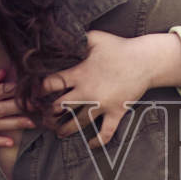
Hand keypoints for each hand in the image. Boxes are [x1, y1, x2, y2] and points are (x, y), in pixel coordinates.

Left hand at [42, 31, 180, 146]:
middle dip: (49, 113)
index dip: (40, 90)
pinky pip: (107, 132)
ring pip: (78, 123)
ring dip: (66, 130)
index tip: (35, 94)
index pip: (51, 84)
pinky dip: (99, 141)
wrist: (145, 61)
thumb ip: (76, 38)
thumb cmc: (120, 47)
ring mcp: (102, 105)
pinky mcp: (116, 112)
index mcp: (79, 74)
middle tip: (44, 117)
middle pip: (60, 107)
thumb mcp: (95, 38)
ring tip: (59, 133)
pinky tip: (92, 145)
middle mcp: (88, 91)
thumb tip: (59, 34)